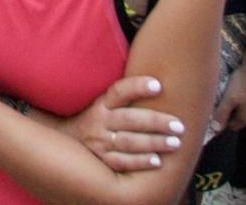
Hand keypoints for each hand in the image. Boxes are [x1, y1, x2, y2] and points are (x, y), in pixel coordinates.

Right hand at [61, 76, 187, 172]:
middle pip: (129, 119)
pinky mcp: (101, 161)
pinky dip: (139, 162)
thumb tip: (160, 82)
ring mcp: (99, 142)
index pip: (119, 91)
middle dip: (156, 122)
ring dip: (153, 143)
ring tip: (175, 143)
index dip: (138, 87)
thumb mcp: (103, 103)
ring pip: (128, 142)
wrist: (66, 142)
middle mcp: (99, 121)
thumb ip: (125, 97)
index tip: (159, 85)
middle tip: (179, 126)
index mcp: (101, 104)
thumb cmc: (96, 120)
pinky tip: (157, 161)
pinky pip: (121, 162)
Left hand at [212, 59, 245, 133]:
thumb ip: (221, 114)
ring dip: (245, 105)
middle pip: (243, 118)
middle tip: (226, 99)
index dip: (224, 120)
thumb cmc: (243, 82)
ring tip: (238, 92)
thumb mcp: (228, 98)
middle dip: (235, 112)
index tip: (218, 111)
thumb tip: (215, 130)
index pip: (233, 126)